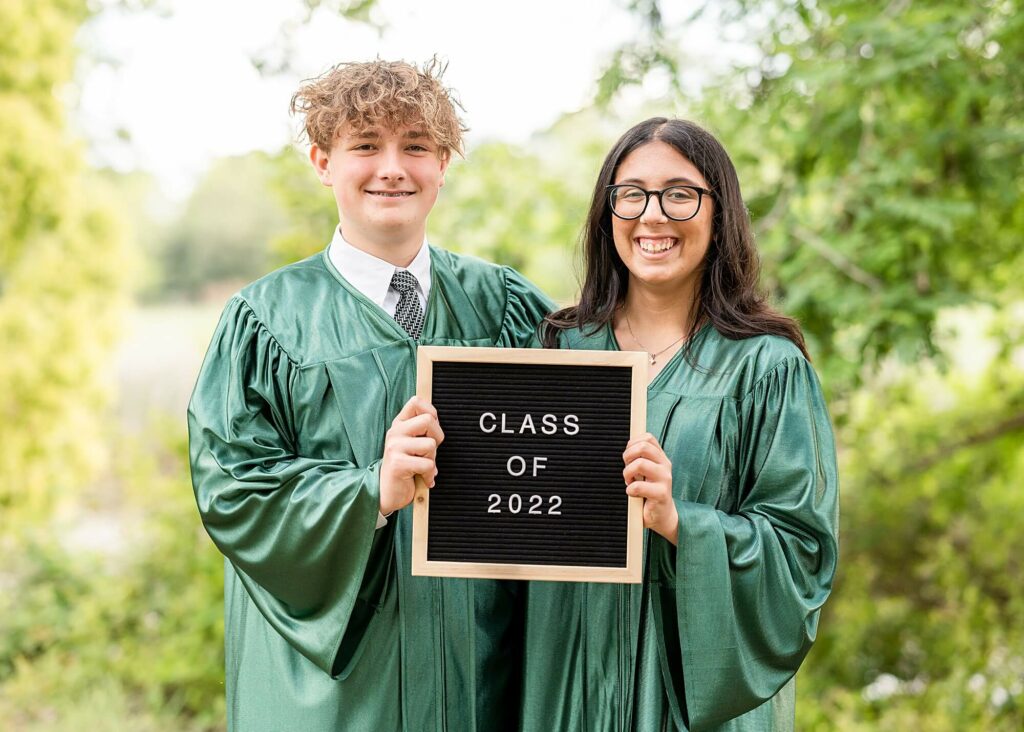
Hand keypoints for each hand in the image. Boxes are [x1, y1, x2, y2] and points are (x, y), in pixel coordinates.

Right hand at [379, 397, 443, 515]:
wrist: (388, 493)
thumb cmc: (406, 468)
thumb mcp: (412, 445)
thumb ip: (422, 430)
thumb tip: (435, 418)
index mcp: (399, 424)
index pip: (416, 401)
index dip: (432, 413)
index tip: (431, 431)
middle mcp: (395, 432)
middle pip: (428, 420)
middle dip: (437, 438)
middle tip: (429, 452)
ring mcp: (394, 447)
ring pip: (430, 444)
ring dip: (432, 460)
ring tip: (423, 468)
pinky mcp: (398, 464)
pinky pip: (427, 464)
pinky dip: (429, 475)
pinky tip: (423, 479)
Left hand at [623, 433, 677, 544]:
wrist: (661, 515)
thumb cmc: (649, 492)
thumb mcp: (645, 472)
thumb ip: (639, 459)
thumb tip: (626, 448)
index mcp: (660, 458)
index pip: (648, 437)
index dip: (632, 444)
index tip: (628, 457)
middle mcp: (665, 465)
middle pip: (643, 447)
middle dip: (628, 456)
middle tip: (626, 469)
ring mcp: (665, 479)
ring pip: (640, 464)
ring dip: (628, 473)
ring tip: (629, 482)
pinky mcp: (661, 494)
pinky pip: (638, 486)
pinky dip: (630, 489)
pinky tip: (632, 493)